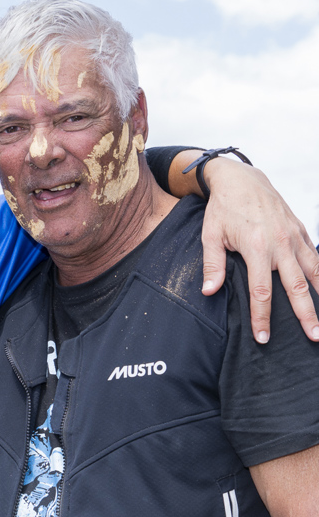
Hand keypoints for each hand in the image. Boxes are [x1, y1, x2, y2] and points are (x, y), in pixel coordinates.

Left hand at [200, 157, 318, 342]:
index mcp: (256, 248)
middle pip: (296, 287)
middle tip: (313, 337)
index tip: (263, 337)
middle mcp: (281, 244)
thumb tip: (209, 292)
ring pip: (314, 272)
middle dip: (306, 315)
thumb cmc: (222, 209)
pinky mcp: (301, 230)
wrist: (241, 179)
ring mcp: (294, 236)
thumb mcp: (210, 236)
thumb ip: (213, 265)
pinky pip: (316, 256)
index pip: (261, 292)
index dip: (262, 317)